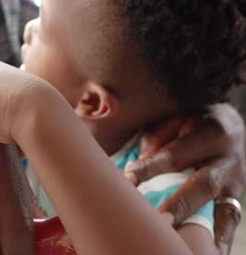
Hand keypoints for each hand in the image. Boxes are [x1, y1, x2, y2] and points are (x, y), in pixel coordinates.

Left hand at [124, 104, 244, 254]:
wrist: (230, 126)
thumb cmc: (189, 123)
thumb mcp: (172, 121)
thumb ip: (154, 142)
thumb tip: (137, 170)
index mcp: (211, 132)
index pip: (176, 154)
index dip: (151, 167)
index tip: (128, 179)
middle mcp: (228, 159)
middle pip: (203, 185)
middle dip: (180, 204)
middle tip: (158, 219)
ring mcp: (236, 182)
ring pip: (223, 208)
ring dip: (200, 228)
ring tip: (180, 245)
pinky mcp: (236, 198)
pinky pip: (231, 220)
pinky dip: (221, 239)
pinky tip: (209, 253)